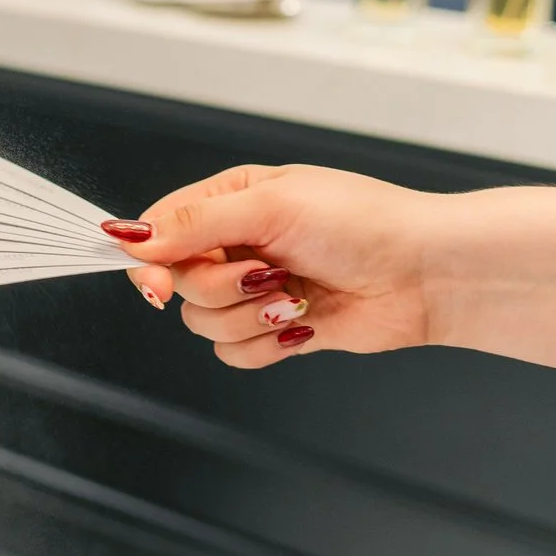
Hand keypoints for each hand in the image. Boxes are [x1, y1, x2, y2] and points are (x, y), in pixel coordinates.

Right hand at [111, 164, 441, 367]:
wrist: (424, 274)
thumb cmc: (363, 223)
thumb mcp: (270, 206)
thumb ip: (194, 224)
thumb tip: (131, 237)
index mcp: (228, 201)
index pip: (158, 232)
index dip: (149, 262)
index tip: (158, 284)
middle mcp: (236, 245)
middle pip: (179, 284)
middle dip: (222, 289)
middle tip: (267, 275)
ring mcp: (254, 290)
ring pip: (204, 323)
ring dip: (250, 318)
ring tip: (295, 298)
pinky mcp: (275, 330)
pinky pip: (235, 354)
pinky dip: (267, 346)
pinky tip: (303, 325)